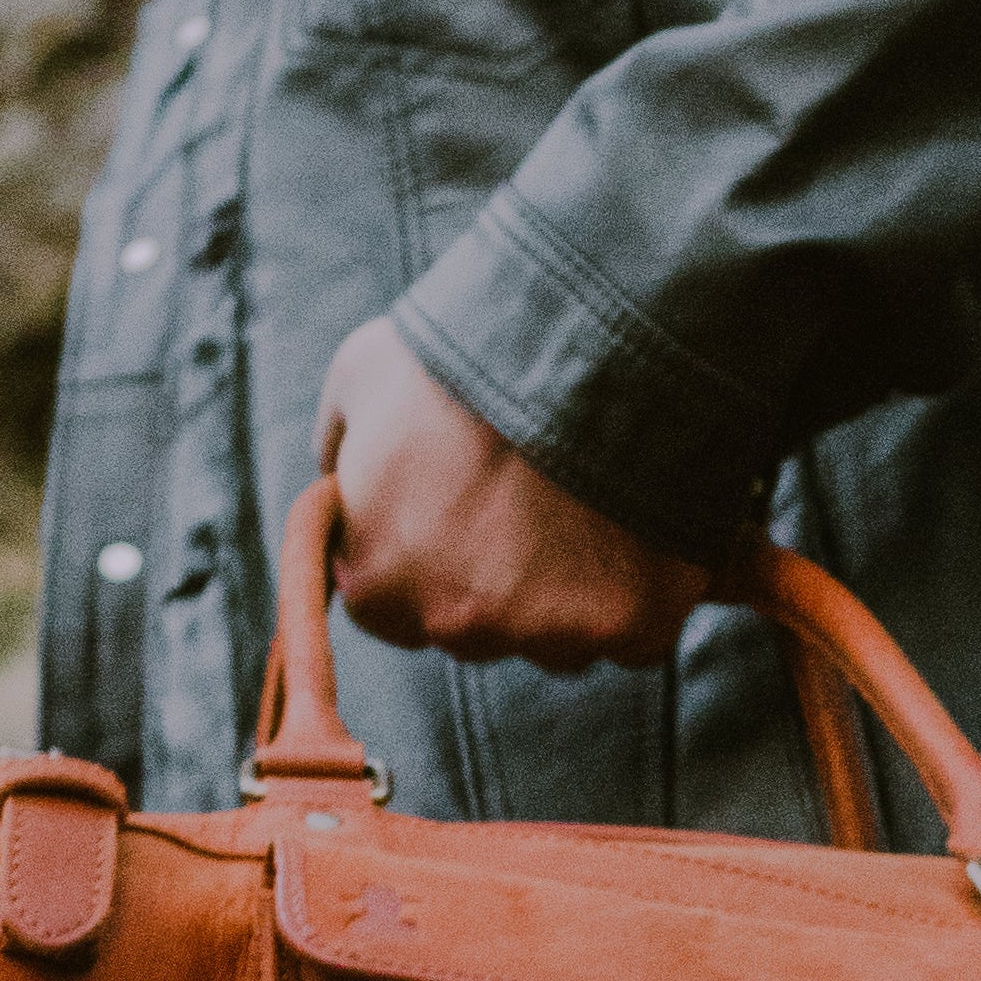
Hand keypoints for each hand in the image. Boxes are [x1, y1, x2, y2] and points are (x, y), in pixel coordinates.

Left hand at [314, 318, 706, 673]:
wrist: (590, 339)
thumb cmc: (468, 352)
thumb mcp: (364, 376)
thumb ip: (341, 449)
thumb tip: (336, 483)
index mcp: (379, 581)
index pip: (388, 608)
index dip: (421, 559)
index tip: (457, 512)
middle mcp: (457, 626)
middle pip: (477, 630)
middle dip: (495, 581)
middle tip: (530, 496)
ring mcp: (546, 636)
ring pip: (560, 641)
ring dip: (572, 594)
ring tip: (591, 505)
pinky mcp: (632, 630)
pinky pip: (639, 638)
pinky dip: (644, 598)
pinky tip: (644, 534)